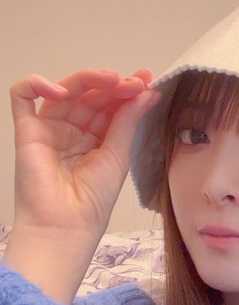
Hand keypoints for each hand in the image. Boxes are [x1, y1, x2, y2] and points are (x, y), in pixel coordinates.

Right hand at [9, 68, 158, 235]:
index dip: (126, 91)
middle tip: (134, 82)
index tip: (146, 82)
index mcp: (96, 138)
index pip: (110, 105)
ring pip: (65, 90)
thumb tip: (149, 91)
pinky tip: (61, 90)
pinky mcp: (27, 130)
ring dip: (87, 79)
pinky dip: (38, 84)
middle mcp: (72, 131)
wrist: (67, 225)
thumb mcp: (118, 155)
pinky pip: (23, 96)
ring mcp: (50, 128)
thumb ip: (128, 121)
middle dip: (113, 85)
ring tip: (111, 79)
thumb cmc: (93, 200)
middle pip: (90, 95)